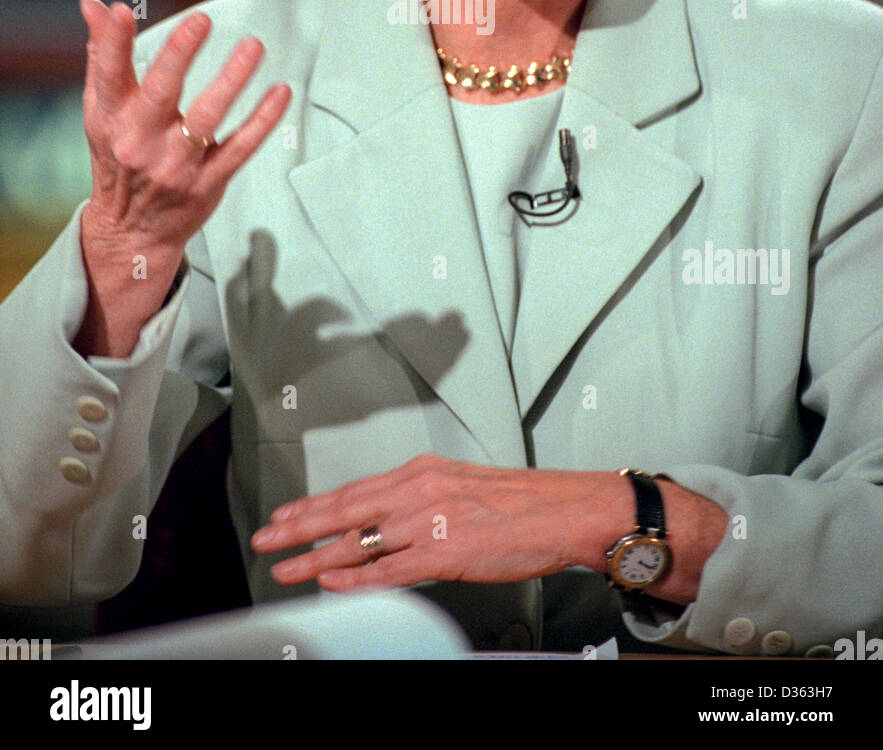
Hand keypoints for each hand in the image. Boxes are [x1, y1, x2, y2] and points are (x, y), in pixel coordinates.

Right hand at [77, 0, 290, 351]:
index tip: (121, 11)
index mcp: (112, 120)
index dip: (112, 44)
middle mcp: (141, 142)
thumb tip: (95, 4)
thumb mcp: (101, 110)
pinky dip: (263, 120)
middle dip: (178, 55)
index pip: (108, 76)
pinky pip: (240, 148)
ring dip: (231, 80)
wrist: (131, 231)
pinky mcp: (208, 182)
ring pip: (207, 118)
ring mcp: (176, 165)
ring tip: (253, 46)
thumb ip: (102, 55)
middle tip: (201, 19)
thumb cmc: (118, 154)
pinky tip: (281, 90)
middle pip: (160, 93)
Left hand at [251, 454, 630, 590]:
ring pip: (358, 541)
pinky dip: (355, 577)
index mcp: (421, 472)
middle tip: (264, 537)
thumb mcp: (460, 486)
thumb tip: (388, 518)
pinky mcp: (445, 552)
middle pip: (344, 509)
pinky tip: (330, 582)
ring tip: (283, 568)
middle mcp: (418, 490)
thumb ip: (421, 498)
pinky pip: (389, 569)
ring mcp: (429, 521)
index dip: (314, 504)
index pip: (354, 489)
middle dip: (299, 526)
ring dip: (314, 557)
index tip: (285, 513)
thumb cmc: (521, 501)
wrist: (564, 509)